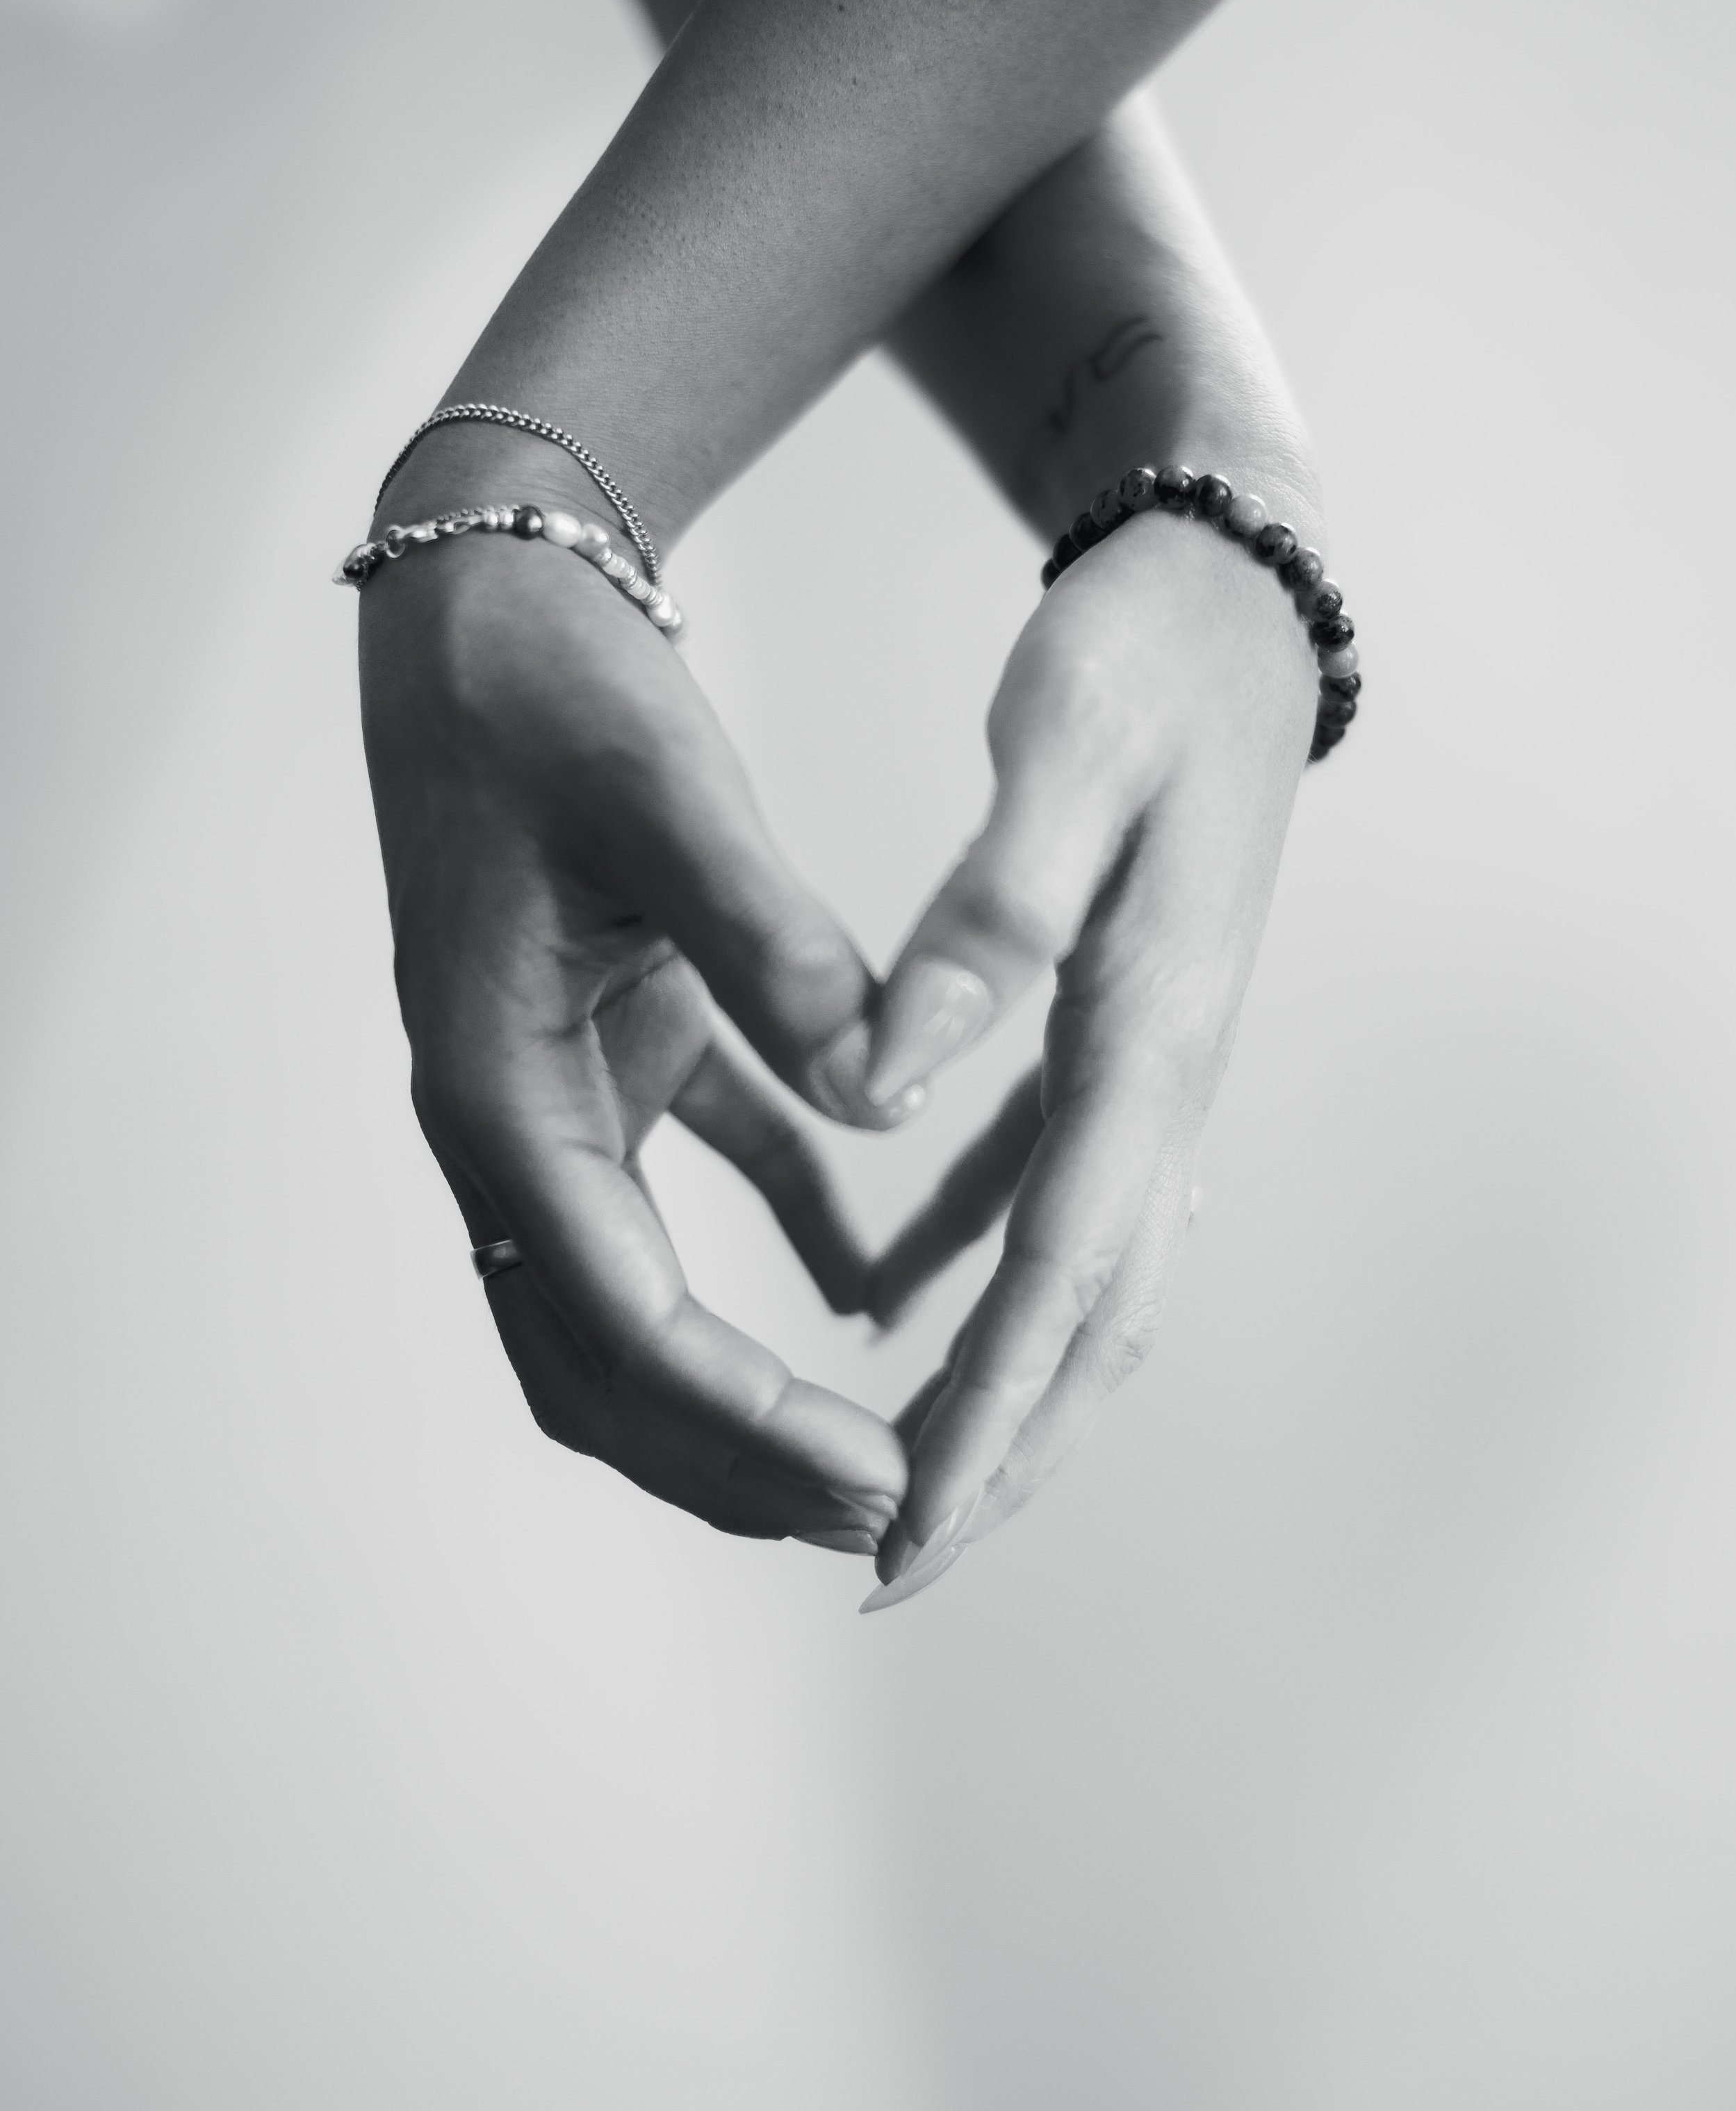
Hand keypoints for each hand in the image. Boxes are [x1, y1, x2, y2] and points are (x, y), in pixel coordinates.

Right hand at [358, 449, 911, 1553]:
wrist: (478, 596)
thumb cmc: (546, 684)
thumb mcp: (663, 793)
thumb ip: (772, 942)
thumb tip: (883, 1089)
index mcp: (496, 1086)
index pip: (618, 1316)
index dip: (745, 1418)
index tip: (877, 1477)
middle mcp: (506, 1118)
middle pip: (599, 1367)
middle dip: (731, 1460)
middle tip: (882, 1514)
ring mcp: (551, 1093)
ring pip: (628, 1312)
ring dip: (740, 1397)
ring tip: (873, 1453)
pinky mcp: (608, 1049)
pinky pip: (686, 1196)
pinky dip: (775, 1251)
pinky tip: (872, 1283)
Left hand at [859, 503, 1318, 1604]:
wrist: (1237, 595)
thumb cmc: (1146, 654)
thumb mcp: (1062, 747)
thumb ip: (983, 912)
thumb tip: (879, 1077)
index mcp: (1147, 1030)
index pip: (1059, 1269)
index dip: (985, 1415)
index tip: (903, 1530)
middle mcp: (1169, 1079)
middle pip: (1091, 1323)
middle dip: (1000, 1460)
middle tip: (888, 1570)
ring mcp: (1160, 1067)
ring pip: (1085, 1281)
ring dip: (1005, 1394)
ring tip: (907, 1486)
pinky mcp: (1128, 1036)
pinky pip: (1058, 1192)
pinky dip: (990, 1271)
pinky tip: (899, 1300)